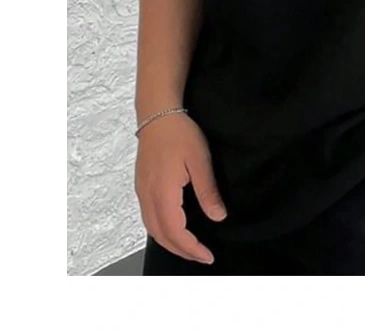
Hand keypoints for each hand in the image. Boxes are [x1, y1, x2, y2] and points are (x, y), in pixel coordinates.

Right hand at [134, 112, 226, 264]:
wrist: (157, 113)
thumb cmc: (180, 133)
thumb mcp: (200, 160)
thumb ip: (207, 191)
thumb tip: (218, 217)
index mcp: (163, 193)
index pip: (176, 233)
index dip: (192, 248)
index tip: (207, 255)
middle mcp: (148, 197)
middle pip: (161, 236)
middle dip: (181, 250)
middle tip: (201, 255)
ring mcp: (142, 192)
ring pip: (152, 228)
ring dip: (170, 242)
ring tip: (189, 246)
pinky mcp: (142, 185)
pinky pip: (148, 217)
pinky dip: (161, 229)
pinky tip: (173, 226)